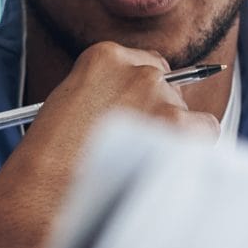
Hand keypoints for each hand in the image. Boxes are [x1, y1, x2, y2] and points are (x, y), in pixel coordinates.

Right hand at [0, 42, 219, 231]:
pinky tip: (158, 166)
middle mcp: (136, 69)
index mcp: (104, 56)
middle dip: (158, 115)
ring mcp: (159, 94)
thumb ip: (109, 96)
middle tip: (135, 147)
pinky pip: (204, 132)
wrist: (43, 191)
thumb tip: (144, 107)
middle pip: (169, 87)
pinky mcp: (177, 123)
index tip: (134, 113)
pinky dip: (190, 150)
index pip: (144, 65)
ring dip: (170, 135)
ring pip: (187, 113)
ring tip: (136, 163)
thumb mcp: (71, 106)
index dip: (140, 95)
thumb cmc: (47, 160)